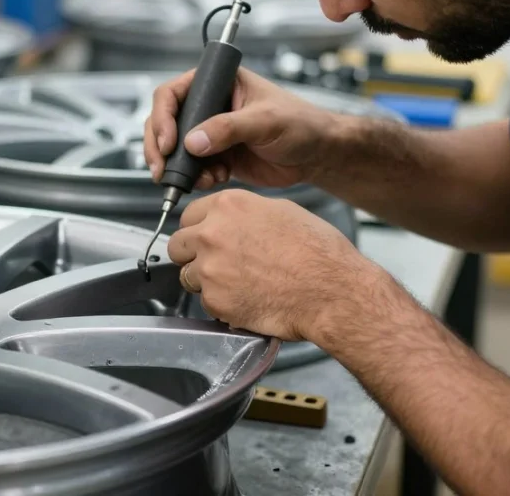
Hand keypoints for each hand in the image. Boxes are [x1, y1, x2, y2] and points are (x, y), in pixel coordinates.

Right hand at [143, 67, 343, 190]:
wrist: (317, 156)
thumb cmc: (301, 124)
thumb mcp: (265, 121)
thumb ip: (228, 128)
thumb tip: (193, 141)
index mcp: (218, 83)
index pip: (174, 93)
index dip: (163, 117)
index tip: (168, 141)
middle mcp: (209, 105)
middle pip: (166, 121)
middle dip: (160, 146)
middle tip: (161, 168)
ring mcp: (210, 132)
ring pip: (174, 148)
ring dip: (175, 166)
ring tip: (188, 180)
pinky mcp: (216, 156)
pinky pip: (192, 168)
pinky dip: (194, 178)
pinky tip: (212, 181)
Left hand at [166, 189, 378, 341]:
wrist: (331, 291)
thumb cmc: (317, 253)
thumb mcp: (281, 211)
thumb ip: (244, 213)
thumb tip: (230, 219)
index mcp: (228, 206)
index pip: (189, 215)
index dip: (199, 229)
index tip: (206, 239)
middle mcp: (212, 233)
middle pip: (178, 244)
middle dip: (192, 254)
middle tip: (216, 263)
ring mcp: (209, 269)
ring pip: (187, 276)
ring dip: (205, 281)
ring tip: (238, 284)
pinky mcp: (215, 300)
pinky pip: (205, 302)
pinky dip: (221, 304)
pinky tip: (247, 299)